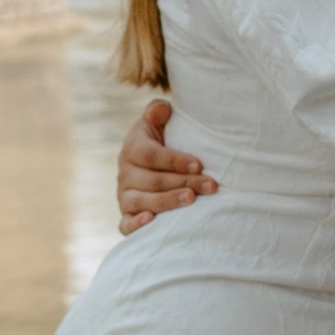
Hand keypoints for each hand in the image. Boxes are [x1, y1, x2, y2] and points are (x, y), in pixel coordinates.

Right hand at [118, 99, 215, 233]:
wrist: (152, 162)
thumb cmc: (164, 139)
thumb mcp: (160, 121)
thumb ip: (158, 112)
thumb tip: (161, 110)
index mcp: (132, 147)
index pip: (150, 155)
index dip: (174, 160)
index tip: (199, 164)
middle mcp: (124, 173)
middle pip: (152, 180)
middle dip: (183, 182)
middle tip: (210, 185)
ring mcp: (124, 195)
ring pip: (142, 201)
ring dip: (168, 201)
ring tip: (192, 199)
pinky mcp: (127, 214)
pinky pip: (125, 224)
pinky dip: (136, 225)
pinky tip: (152, 221)